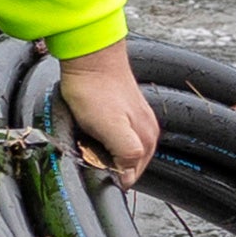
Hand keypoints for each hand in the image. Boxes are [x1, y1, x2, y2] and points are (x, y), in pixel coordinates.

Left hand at [56, 42, 158, 183]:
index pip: (130, 177)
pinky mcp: (125, 114)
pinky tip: (92, 133)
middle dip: (108, 166)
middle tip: (88, 154)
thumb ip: (126, 153)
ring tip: (88, 142)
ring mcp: (137, 122)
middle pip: (127, 166)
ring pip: (121, 153)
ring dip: (105, 154)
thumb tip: (129, 175)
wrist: (89, 59)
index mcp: (146, 140)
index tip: (93, 166)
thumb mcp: (111, 128)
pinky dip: (103, 141)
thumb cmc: (95, 90)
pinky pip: (116, 139)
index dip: (109, 177)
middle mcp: (147, 132)